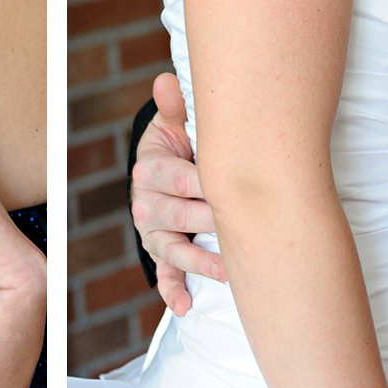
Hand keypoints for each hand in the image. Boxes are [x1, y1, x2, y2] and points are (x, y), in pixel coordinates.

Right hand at [131, 71, 221, 314]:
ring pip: (171, 248)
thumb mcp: (178, 123)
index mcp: (150, 166)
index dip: (205, 184)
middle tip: (242, 225)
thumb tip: (166, 80)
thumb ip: (176, 106)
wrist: (171, 166)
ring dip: (198, 262)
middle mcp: (145, 200)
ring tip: (226, 272)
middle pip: (176, 215)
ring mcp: (152, 230)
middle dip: (208, 221)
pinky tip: (186, 307)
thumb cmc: (184, 142)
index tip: (234, 187)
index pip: (177, 178)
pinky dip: (172, 292)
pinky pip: (162, 274)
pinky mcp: (159, 252)